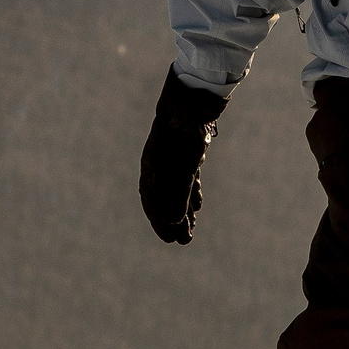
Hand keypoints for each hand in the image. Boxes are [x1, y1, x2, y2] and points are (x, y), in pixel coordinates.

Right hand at [139, 70, 229, 243]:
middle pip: (165, 201)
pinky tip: (197, 206)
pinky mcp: (188, 154)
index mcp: (151, 173)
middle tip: (183, 241)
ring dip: (184, 211)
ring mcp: (173, 160)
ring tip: (190, 230)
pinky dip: (191, 194)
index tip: (169, 240)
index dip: (160, 223)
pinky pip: (187, 179)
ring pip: (177, 192)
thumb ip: (176, 196)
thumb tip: (172, 223)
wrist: (190, 106)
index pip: (153, 204)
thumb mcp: (180, 171)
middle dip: (173, 222)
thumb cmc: (181, 139)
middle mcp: (159, 168)